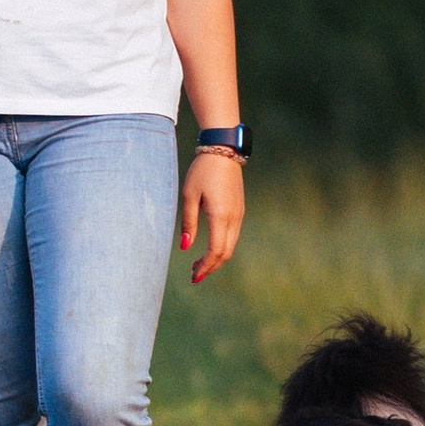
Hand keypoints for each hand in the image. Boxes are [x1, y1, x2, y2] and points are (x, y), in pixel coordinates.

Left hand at [178, 144, 245, 283]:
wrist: (224, 149)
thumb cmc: (202, 170)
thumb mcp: (189, 195)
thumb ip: (188, 222)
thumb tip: (185, 247)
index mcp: (220, 215)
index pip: (216, 251)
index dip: (205, 267)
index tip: (193, 276)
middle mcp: (234, 218)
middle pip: (225, 253)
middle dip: (210, 267)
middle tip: (194, 275)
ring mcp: (239, 213)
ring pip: (231, 245)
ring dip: (216, 258)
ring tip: (198, 264)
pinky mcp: (239, 209)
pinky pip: (233, 235)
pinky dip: (222, 247)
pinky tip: (209, 247)